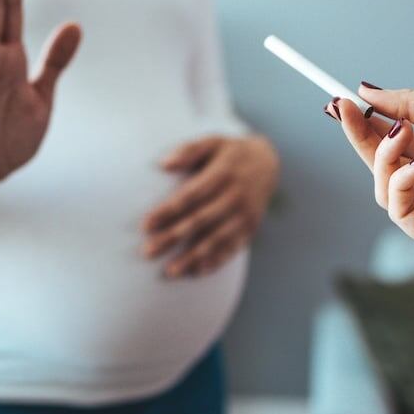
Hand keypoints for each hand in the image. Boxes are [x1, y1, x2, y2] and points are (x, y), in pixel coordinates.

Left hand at [142, 135, 279, 277]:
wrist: (267, 162)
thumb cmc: (230, 152)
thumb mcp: (212, 142)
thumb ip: (189, 151)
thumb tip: (164, 164)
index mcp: (223, 174)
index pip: (190, 196)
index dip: (167, 212)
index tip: (145, 225)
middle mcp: (235, 196)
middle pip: (199, 221)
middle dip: (172, 238)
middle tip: (148, 251)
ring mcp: (245, 214)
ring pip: (216, 239)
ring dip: (192, 257)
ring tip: (170, 271)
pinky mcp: (251, 227)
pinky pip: (233, 248)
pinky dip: (216, 261)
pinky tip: (197, 272)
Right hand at [329, 86, 413, 259]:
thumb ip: (407, 105)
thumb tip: (365, 92)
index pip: (392, 147)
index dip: (365, 127)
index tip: (341, 103)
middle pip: (381, 168)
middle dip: (361, 139)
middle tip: (344, 110)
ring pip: (385, 190)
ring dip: (385, 159)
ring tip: (403, 135)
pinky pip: (400, 212)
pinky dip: (401, 183)